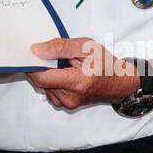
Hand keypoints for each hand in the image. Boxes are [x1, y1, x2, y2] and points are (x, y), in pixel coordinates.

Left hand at [26, 37, 140, 110]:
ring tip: (65, 66)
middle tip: (57, 57)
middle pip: (41, 81)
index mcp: (77, 82)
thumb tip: (36, 50)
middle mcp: (70, 97)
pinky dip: (53, 81)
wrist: (120, 82)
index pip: (41, 77)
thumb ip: (59, 47)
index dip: (33, 65)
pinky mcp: (66, 105)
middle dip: (43, 67)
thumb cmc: (106, 64)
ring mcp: (68, 103)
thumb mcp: (86, 47)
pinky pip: (50, 91)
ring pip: (44, 86)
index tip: (32, 54)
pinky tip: (65, 74)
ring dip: (49, 74)